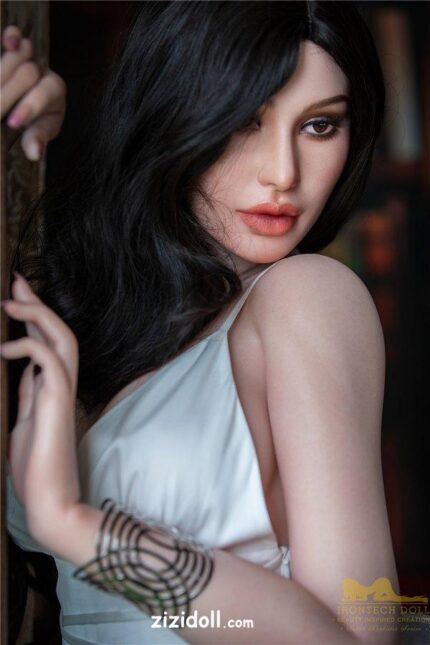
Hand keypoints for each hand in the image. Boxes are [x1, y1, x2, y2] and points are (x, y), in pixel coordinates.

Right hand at [1, 25, 65, 160]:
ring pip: (22, 52)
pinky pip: (13, 36)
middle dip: (13, 90)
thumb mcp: (39, 130)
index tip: (13, 123)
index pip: (44, 94)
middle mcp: (43, 69)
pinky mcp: (13, 46)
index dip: (29, 107)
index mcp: (54, 90)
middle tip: (0, 110)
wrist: (28, 101)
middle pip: (30, 72)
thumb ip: (37, 139)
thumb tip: (34, 153)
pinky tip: (6, 43)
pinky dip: (9, 36)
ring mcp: (27, 55)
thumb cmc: (36, 117)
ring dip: (9, 63)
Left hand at [1, 273, 79, 550]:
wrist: (49, 499)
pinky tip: (6, 349)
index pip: (47, 342)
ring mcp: (62, 392)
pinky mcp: (58, 402)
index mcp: (52, 388)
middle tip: (16, 281)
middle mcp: (61, 384)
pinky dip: (28, 348)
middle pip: (58, 331)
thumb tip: (24, 369)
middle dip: (36, 304)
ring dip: (38, 316)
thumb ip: (28, 393)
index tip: (16, 295)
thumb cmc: (35, 468)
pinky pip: (49, 362)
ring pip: (61, 339)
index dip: (33, 317)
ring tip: (12, 300)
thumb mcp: (24, 421)